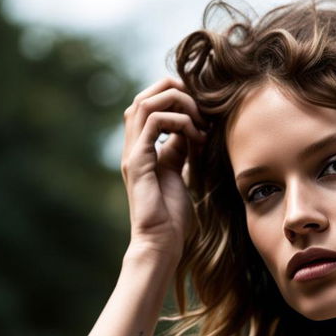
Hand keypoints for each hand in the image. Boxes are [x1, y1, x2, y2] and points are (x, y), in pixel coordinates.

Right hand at [120, 76, 209, 260]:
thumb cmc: (171, 217)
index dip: (174, 98)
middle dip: (175, 92)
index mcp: (141, 149)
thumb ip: (178, 150)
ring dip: (178, 104)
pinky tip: (195, 136)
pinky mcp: (138, 162)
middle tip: (202, 108)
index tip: (202, 112)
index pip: (150, 105)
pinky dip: (177, 121)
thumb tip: (187, 129)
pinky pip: (153, 123)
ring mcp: (132, 153)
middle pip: (145, 96)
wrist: (161, 243)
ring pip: (146, 103)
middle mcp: (133, 147)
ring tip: (200, 122)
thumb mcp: (178, 174)